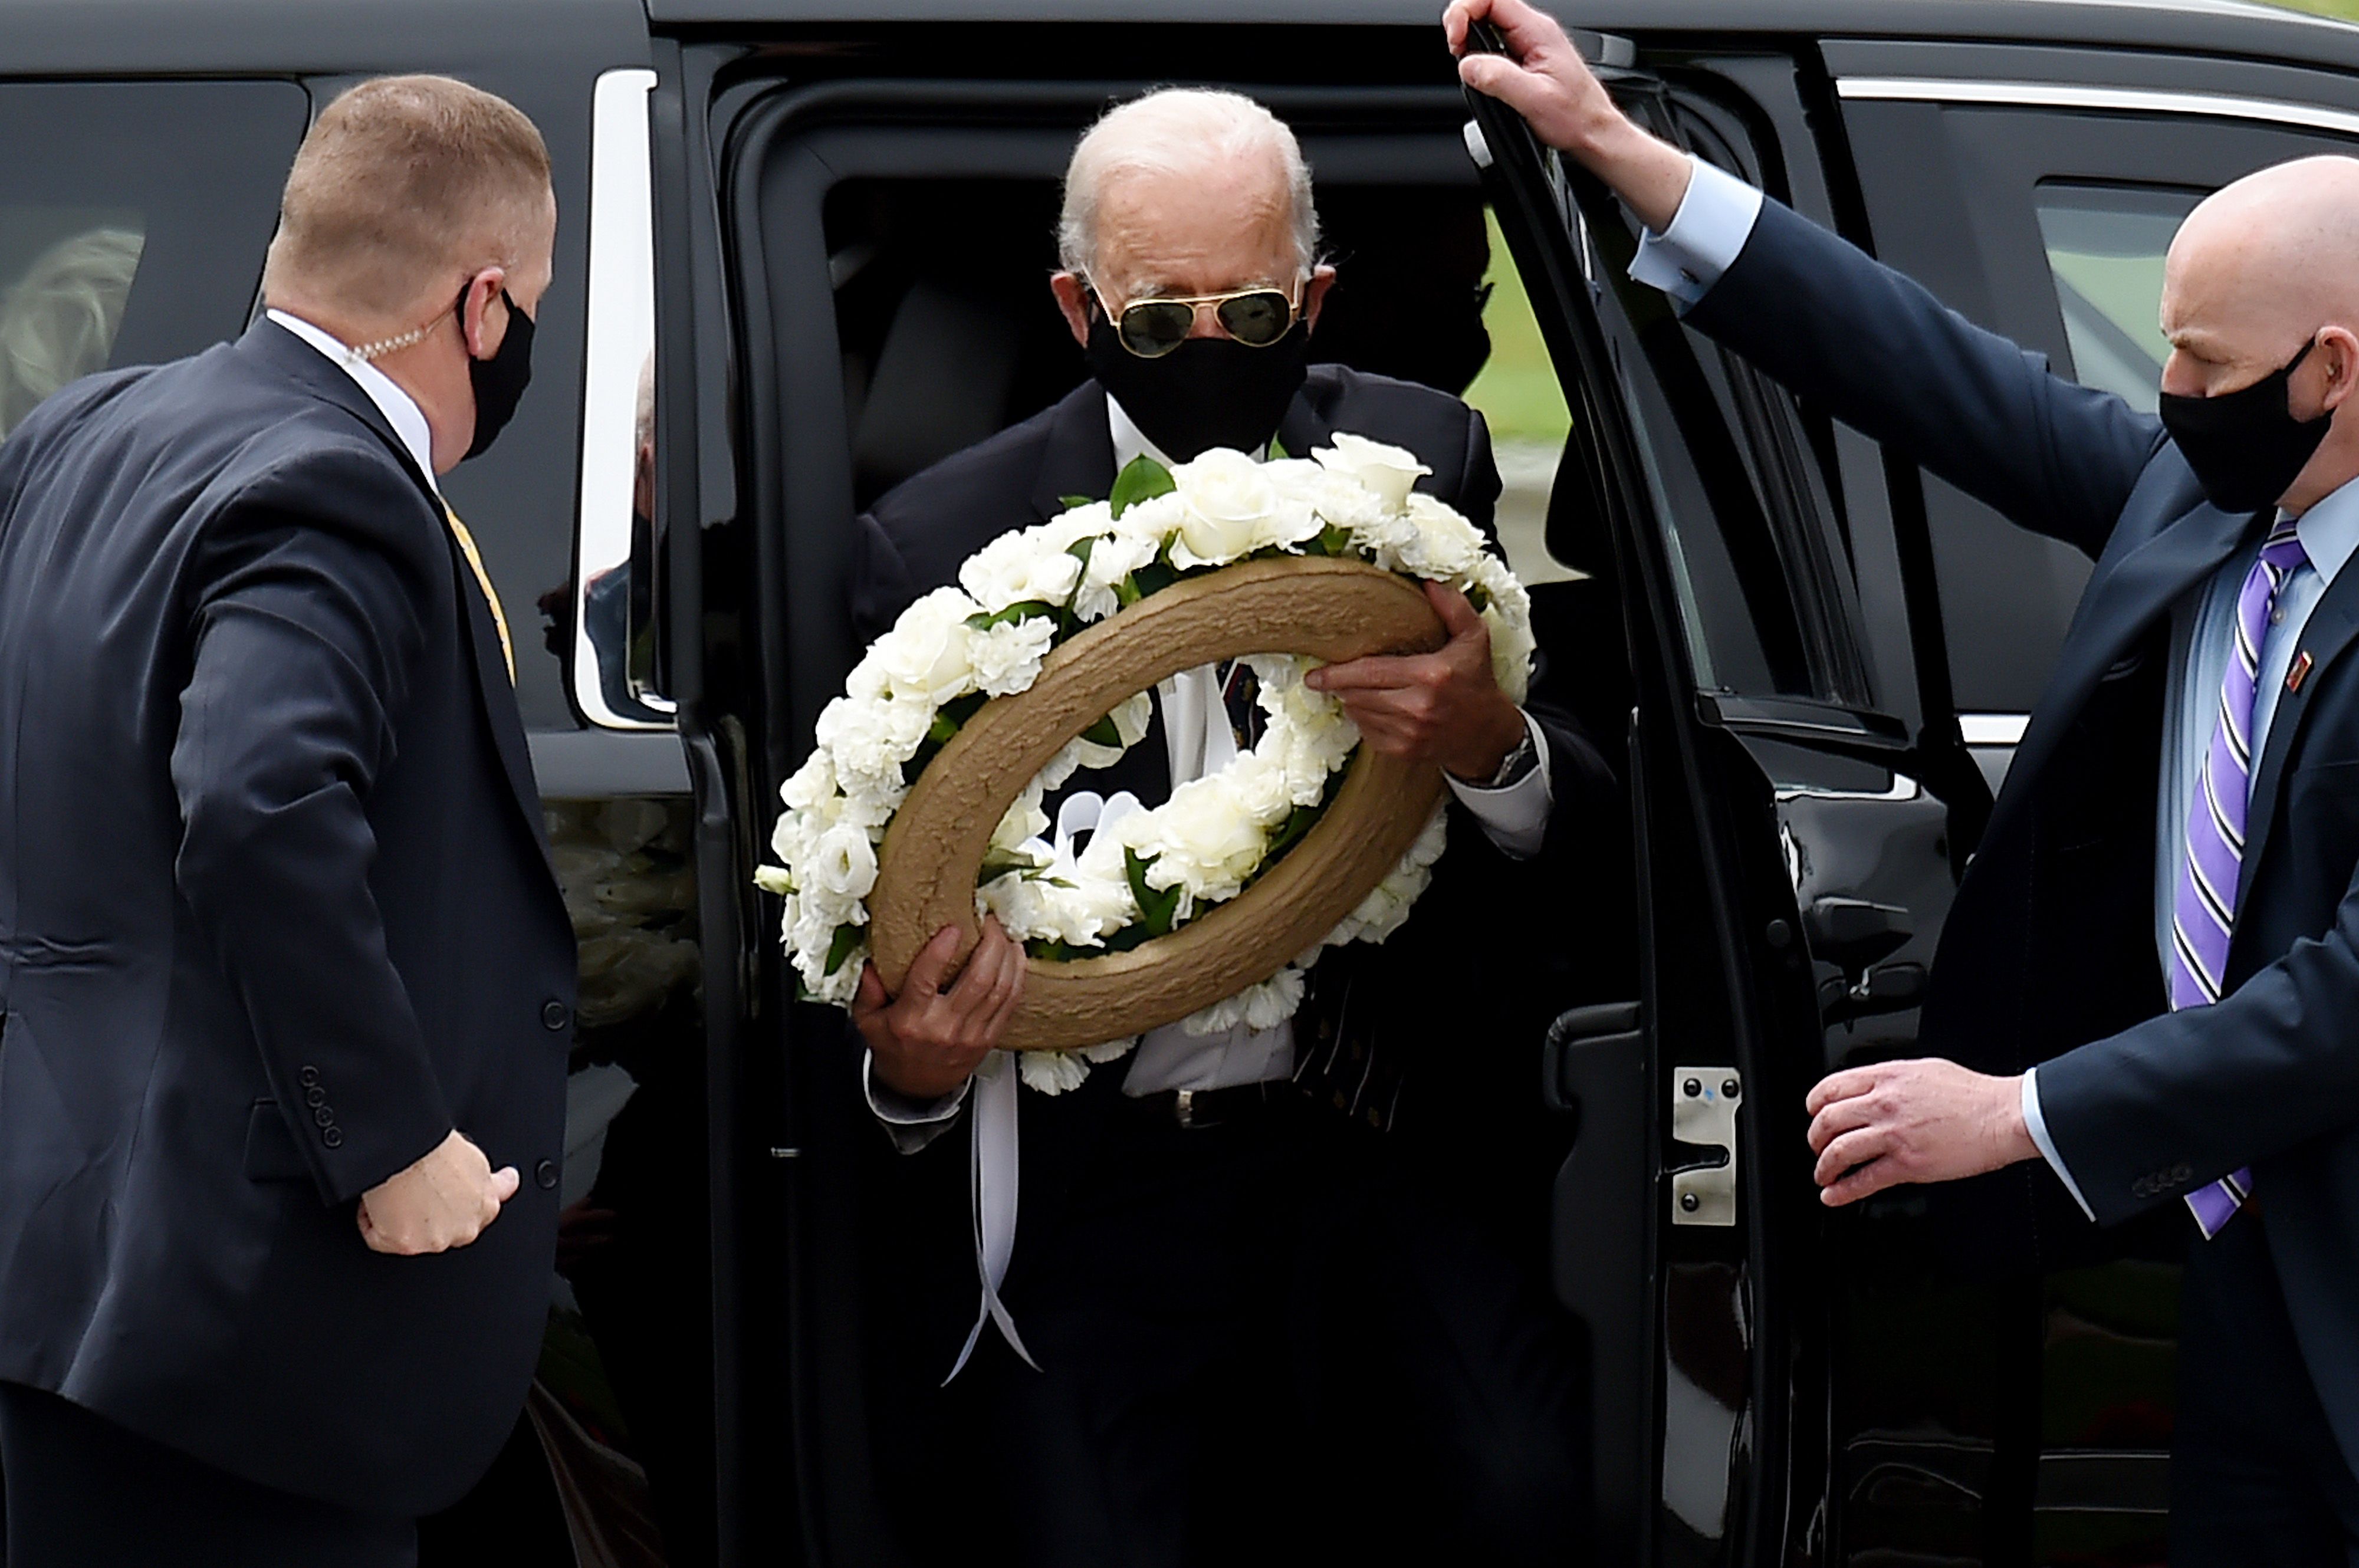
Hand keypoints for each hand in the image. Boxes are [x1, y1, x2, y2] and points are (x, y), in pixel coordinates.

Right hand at [357, 1130, 519, 1254]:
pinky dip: (373, 1222)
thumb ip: (484, 1178)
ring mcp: (437, 1239)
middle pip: (446, 1229)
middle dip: (431, 1214)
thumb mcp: (474, 1157)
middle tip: (414, 1189)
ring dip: (401, 1218)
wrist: (409, 1148)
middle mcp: (466, 1227)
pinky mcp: (406, 1245)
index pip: (484, 1213)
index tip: (466, 1199)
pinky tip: (375, 1202)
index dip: (470, 1204)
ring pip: (414, 1235)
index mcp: (487, 1203)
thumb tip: (503, 1180)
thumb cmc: (434, 1144)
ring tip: (394, 1190)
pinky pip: (381, 1239)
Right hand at [854, 917, 1025, 1100]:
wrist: (917, 1086)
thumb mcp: (868, 1020)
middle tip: (988, 920)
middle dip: (989, 943)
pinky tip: (1016, 954)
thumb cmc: (894, 1047)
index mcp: (911, 1019)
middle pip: (978, 979)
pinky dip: (1018, 974)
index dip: (941, 950)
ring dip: (1007, 954)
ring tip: (1004, 931)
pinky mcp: (989, 1038)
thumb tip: (873, 959)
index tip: (953, 926)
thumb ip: (869, 989)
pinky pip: (1011, 1002)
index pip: (927, 979)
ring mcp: (971, 1034)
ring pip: (1000, 988)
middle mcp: (944, 1027)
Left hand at [1305, 581, 1526, 780]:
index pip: (1371, 672)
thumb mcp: (1474, 638)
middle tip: (1326, 677)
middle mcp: (1418, 707)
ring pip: (1358, 714)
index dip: (1337, 674)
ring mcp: (1409, 733)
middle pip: (1357, 695)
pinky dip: (1364, 719)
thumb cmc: (1477, 683)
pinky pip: (1367, 733)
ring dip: (1352, 700)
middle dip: (1339, 685)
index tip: (1314, 674)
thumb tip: (1429, 584)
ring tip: (1359, 688)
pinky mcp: (1403, 751)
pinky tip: (1375, 708)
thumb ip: (1454, 608)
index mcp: (1431, 675)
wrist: (1487, 734)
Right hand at [1442, 0, 1693, 230]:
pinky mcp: (1525, 57)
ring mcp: (1529, 42)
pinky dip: (1480, 54)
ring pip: (1488, 24)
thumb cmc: (1575, 116)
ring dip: (1470, 39)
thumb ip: (1498, 79)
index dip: (1465, 11)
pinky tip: (1479, 72)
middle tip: (1457, 51)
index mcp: (1538, 31)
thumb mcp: (1534, 99)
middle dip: (1463, 23)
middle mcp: (1534, 31)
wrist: (1594, 131)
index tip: (1456, 39)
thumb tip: (1468, 65)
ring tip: (1466, 63)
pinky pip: (1495, 43)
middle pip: (1486, 6)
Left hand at [1804, 1059, 2037, 1206]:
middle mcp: (1884, 1104)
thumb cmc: (1972, 1094)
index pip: (1831, 1087)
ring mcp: (1894, 1135)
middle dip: (1815, 1138)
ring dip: (1824, 1167)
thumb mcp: (1924, 1070)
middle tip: (1816, 1147)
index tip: (1813, 1113)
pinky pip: (1864, 1180)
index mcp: (1887, 1078)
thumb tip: (1872, 1087)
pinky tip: (1834, 1195)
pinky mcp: (1908, 1164)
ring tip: (1823, 1174)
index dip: (1815, 1104)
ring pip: (1838, 1151)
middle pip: (1828, 1120)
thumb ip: (1892, 1078)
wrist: (2002, 1117)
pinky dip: (1843, 1191)